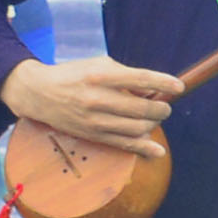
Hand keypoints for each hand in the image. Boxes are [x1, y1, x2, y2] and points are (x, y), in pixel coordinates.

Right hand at [1, 55, 179, 157]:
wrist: (38, 93)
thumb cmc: (74, 75)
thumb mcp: (98, 66)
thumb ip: (127, 75)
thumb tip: (153, 91)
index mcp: (99, 76)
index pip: (139, 78)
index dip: (163, 82)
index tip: (179, 86)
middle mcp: (97, 98)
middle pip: (143, 108)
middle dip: (161, 108)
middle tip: (164, 106)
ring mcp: (94, 119)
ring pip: (137, 127)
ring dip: (153, 124)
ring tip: (153, 118)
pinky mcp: (92, 135)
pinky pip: (123, 144)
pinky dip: (144, 148)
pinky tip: (157, 151)